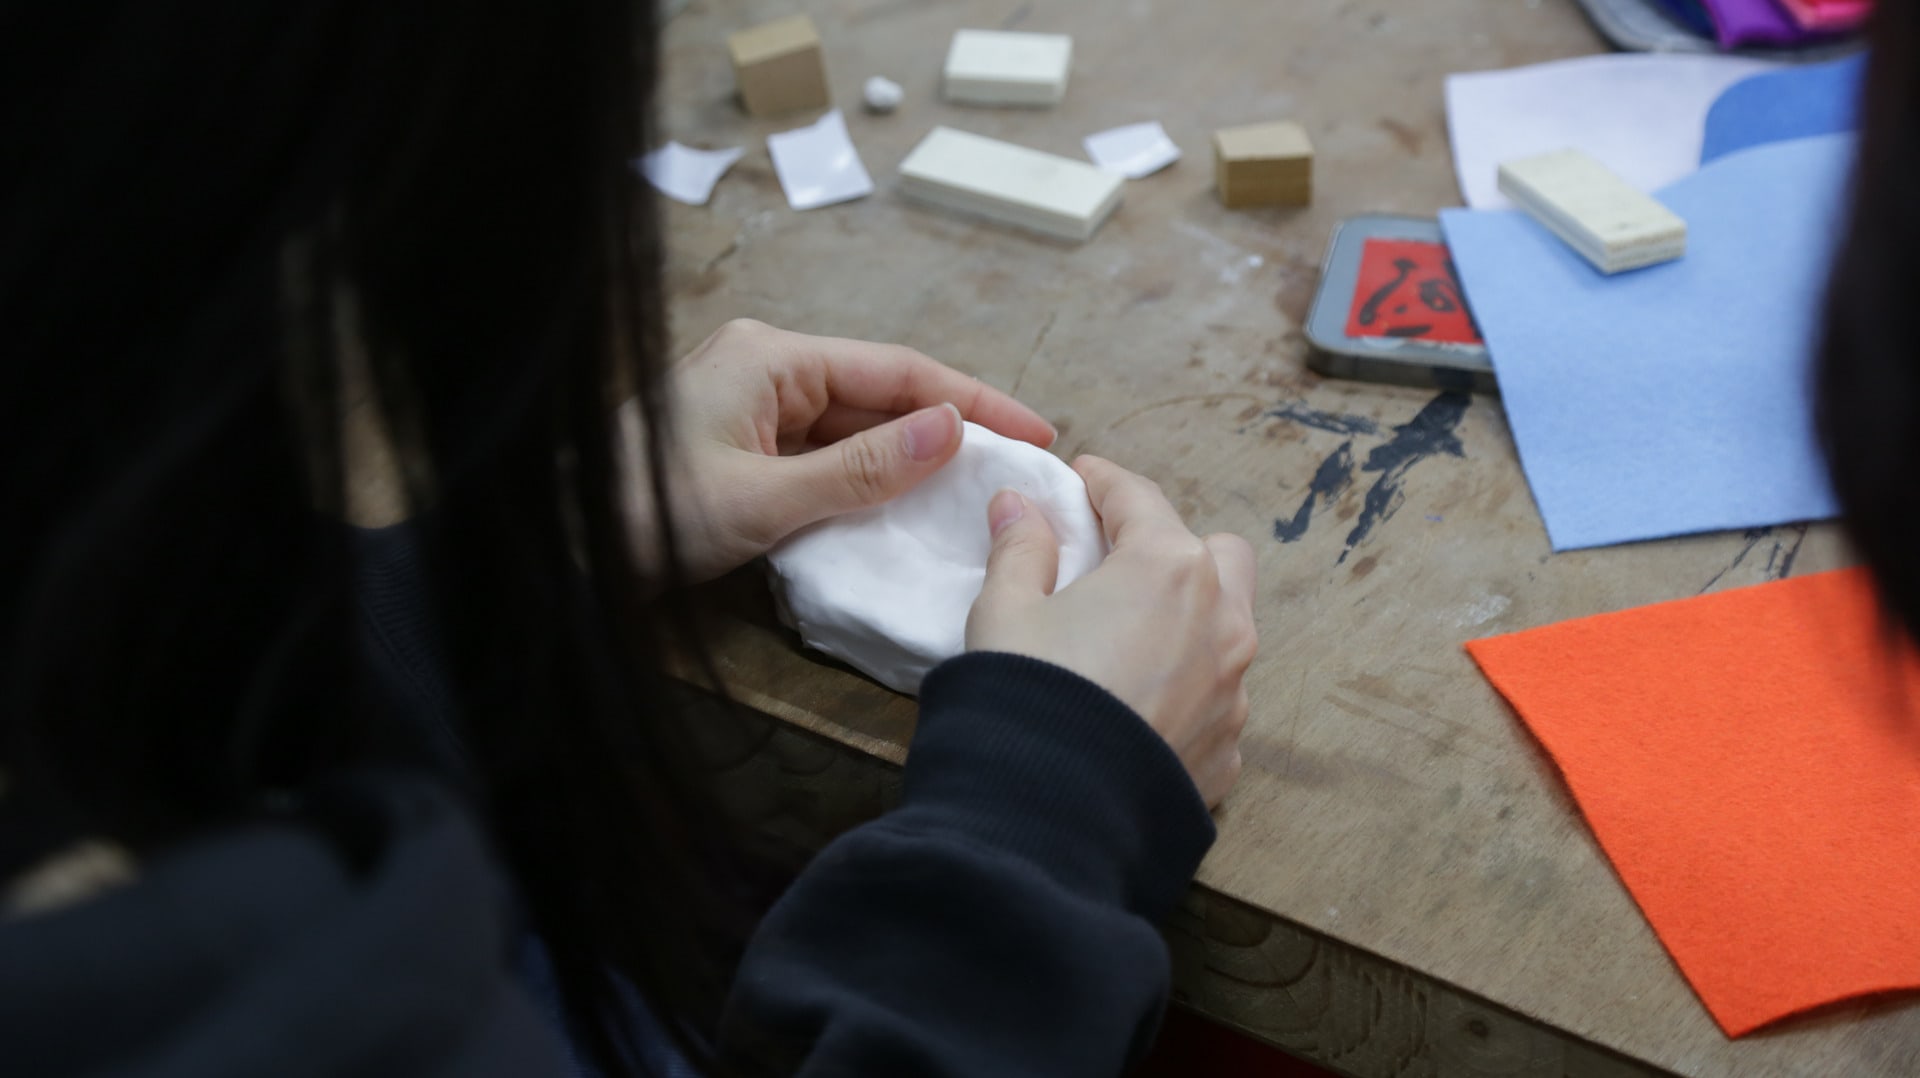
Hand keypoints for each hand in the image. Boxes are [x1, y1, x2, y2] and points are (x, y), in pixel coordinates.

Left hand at [623, 319, 1055, 582]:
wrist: (564, 552)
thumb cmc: (646, 516)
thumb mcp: (763, 499)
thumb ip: (862, 468)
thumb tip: (951, 431)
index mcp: (771, 359)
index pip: (897, 371)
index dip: (973, 401)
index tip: (1036, 432)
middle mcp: (767, 370)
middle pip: (882, 394)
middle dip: (952, 429)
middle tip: (1022, 467)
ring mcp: (754, 410)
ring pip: (857, 430)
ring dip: (914, 459)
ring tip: (983, 488)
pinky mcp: (745, 450)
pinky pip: (826, 458)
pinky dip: (870, 481)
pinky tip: (911, 507)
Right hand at [965, 457, 1257, 807]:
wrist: (1052, 817)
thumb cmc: (1027, 697)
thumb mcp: (1005, 611)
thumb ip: (1019, 549)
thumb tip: (1018, 507)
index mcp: (1167, 568)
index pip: (1138, 499)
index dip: (1102, 482)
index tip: (1080, 478)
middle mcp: (1220, 621)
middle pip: (1216, 556)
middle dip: (1175, 548)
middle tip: (1117, 564)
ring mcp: (1233, 690)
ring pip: (1228, 629)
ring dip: (1188, 621)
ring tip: (1128, 639)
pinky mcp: (1229, 750)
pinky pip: (1216, 700)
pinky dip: (1186, 690)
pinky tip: (1138, 706)